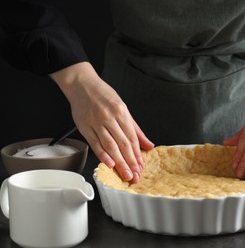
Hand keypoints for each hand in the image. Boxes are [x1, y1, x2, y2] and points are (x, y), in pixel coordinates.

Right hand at [50, 62, 153, 182]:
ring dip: (119, 162)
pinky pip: (95, 143)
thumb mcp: (123, 108)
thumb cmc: (103, 95)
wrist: (82, 84)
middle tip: (135, 175)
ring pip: (110, 145)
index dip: (137, 154)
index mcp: (121, 112)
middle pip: (122, 144)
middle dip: (130, 162)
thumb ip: (136, 129)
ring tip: (125, 174)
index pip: (132, 138)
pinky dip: (102, 154)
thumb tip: (148, 144)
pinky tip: (109, 164)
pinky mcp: (84, 127)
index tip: (140, 166)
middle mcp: (109, 117)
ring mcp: (96, 122)